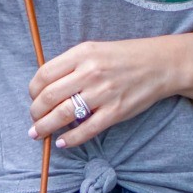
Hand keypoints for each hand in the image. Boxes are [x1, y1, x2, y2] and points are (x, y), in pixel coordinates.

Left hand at [28, 37, 185, 149]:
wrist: (159, 64)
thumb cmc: (123, 56)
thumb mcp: (94, 50)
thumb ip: (72, 65)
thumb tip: (46, 87)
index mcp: (82, 53)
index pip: (45, 74)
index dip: (33, 90)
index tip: (33, 98)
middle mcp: (90, 72)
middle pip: (50, 96)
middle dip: (36, 112)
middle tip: (34, 120)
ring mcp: (103, 93)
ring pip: (64, 114)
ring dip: (46, 127)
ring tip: (39, 133)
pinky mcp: (116, 111)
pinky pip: (87, 130)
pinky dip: (71, 139)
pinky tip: (62, 143)